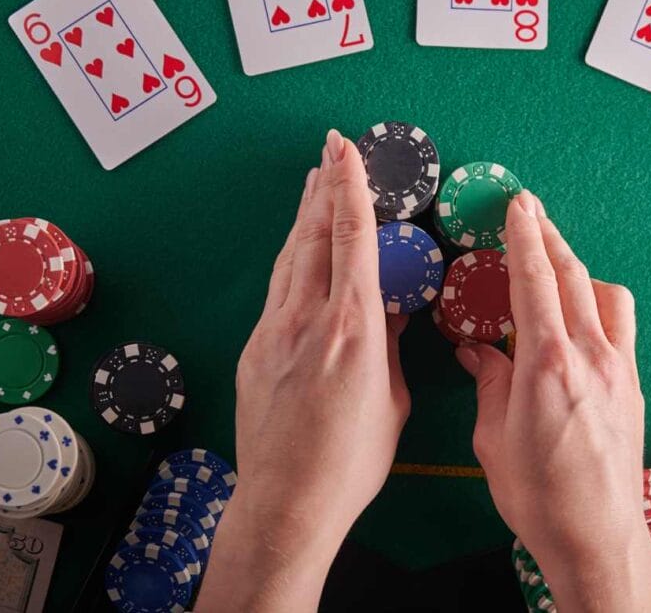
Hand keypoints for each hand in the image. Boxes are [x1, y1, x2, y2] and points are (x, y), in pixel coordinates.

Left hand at [197, 130, 409, 610]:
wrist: (286, 501)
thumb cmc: (353, 462)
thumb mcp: (391, 401)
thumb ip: (392, 347)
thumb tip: (395, 309)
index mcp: (352, 329)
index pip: (352, 241)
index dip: (350, 189)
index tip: (348, 150)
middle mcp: (307, 320)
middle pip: (314, 236)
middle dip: (324, 186)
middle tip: (332, 148)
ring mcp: (274, 332)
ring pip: (290, 257)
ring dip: (304, 215)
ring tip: (314, 182)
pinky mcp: (255, 349)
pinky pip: (278, 289)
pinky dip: (293, 257)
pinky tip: (301, 251)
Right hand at [457, 192, 650, 611]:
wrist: (595, 536)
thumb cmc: (538, 495)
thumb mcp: (494, 438)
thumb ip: (489, 381)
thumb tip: (476, 349)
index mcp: (548, 366)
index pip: (535, 282)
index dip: (525, 237)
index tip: (518, 205)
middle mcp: (591, 357)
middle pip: (572, 275)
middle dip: (550, 235)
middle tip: (530, 209)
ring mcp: (619, 369)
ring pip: (604, 294)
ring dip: (578, 267)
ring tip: (554, 260)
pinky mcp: (633, 385)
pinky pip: (621, 324)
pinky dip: (600, 302)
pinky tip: (581, 311)